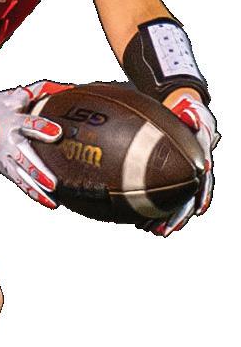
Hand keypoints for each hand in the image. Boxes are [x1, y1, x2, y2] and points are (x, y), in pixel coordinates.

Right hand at [0, 84, 63, 207]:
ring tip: (54, 200)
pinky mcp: (4, 168)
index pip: (28, 125)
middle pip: (24, 159)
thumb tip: (71, 88)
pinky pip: (20, 183)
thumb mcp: (14, 96)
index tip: (57, 133)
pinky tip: (50, 203)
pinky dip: (33, 193)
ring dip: (37, 189)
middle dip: (39, 171)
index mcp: (11, 121)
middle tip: (54, 183)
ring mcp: (4, 158)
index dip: (41, 129)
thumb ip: (41, 91)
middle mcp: (8, 142)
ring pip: (21, 176)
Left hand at [140, 93, 219, 235]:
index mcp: (201, 162)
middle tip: (166, 231)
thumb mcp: (193, 114)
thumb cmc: (188, 115)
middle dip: (178, 216)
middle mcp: (194, 174)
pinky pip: (163, 199)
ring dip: (167, 219)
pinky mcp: (170, 180)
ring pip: (176, 203)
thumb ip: (193, 118)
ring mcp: (182, 179)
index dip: (202, 197)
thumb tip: (192, 116)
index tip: (199, 211)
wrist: (184, 116)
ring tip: (156, 232)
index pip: (203, 183)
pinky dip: (154, 212)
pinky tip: (143, 224)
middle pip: (188, 200)